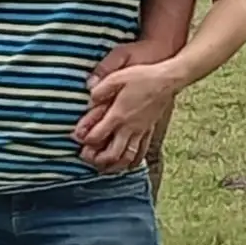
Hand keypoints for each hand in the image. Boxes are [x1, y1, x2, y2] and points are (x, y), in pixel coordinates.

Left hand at [74, 43, 182, 171]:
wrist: (168, 80)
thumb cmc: (143, 77)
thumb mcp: (117, 77)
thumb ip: (101, 88)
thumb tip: (89, 95)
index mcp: (118, 115)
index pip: (98, 136)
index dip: (85, 140)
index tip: (77, 138)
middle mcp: (129, 127)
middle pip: (112, 153)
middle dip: (97, 159)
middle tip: (86, 158)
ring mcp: (141, 131)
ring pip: (127, 158)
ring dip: (114, 166)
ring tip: (103, 167)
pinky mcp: (149, 130)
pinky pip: (141, 152)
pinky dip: (132, 162)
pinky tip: (127, 165)